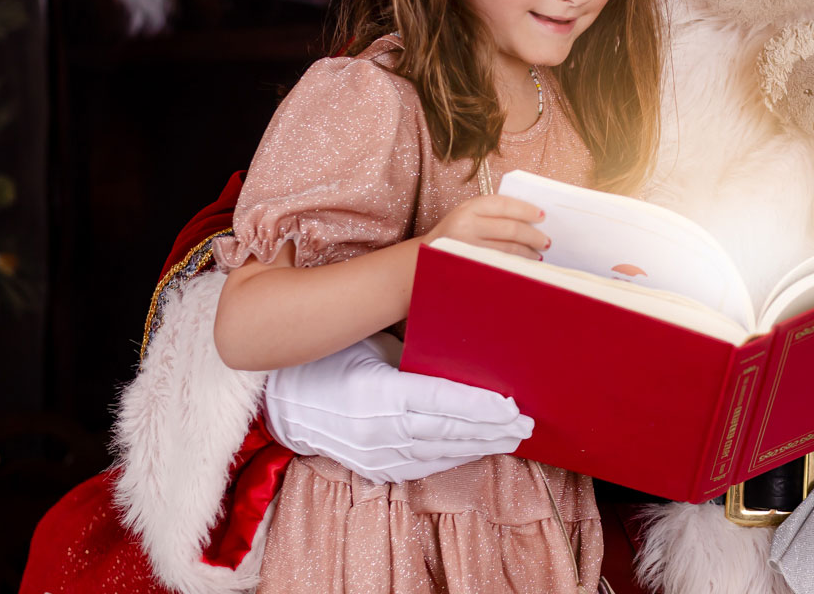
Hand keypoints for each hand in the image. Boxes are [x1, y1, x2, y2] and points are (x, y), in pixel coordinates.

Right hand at [263, 333, 532, 482]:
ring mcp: (376, 456)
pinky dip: (455, 456)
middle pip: (448, 432)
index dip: (480, 406)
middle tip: (527, 424)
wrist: (287, 402)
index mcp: (377, 393)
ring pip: (441, 453)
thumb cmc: (334, 357)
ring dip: (481, 445)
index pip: (441, 401)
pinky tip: (478, 448)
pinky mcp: (377, 470)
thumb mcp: (372, 344)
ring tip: (513, 436)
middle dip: (492, 429)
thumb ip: (415, 350)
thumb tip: (466, 344)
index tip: (512, 406)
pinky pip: (425, 465)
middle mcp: (378, 430)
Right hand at [422, 181, 549, 259]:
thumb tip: (532, 218)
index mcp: (469, 207)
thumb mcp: (467, 216)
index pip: (504, 205)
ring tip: (538, 253)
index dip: (526, 210)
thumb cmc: (454, 235)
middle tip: (547, 240)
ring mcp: (466, 248)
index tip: (542, 216)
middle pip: (510, 229)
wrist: (422, 259)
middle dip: (533, 235)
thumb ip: (492, 213)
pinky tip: (525, 265)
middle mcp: (466, 225)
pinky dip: (516, 265)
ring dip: (527, 252)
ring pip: (507, 250)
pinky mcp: (468, 266)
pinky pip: (499, 265)